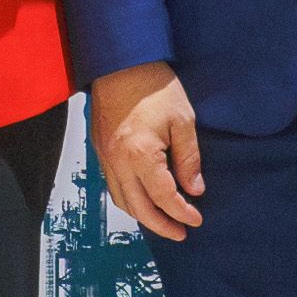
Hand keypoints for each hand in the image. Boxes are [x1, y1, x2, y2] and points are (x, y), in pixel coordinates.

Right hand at [91, 63, 205, 242]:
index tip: (196, 219)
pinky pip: (111, 185)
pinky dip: (128, 198)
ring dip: (142, 215)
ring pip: (121, 199)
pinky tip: (142, 198)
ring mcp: (105, 157)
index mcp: (140, 155)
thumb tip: (194, 190)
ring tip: (163, 221)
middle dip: (160, 225)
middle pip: (138, 208)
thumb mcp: (183, 120)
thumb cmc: (154, 87)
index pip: (163, 196)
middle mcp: (118, 161)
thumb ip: (188, 159)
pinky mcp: (99, 149)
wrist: (121, 63)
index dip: (181, 212)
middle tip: (180, 233)